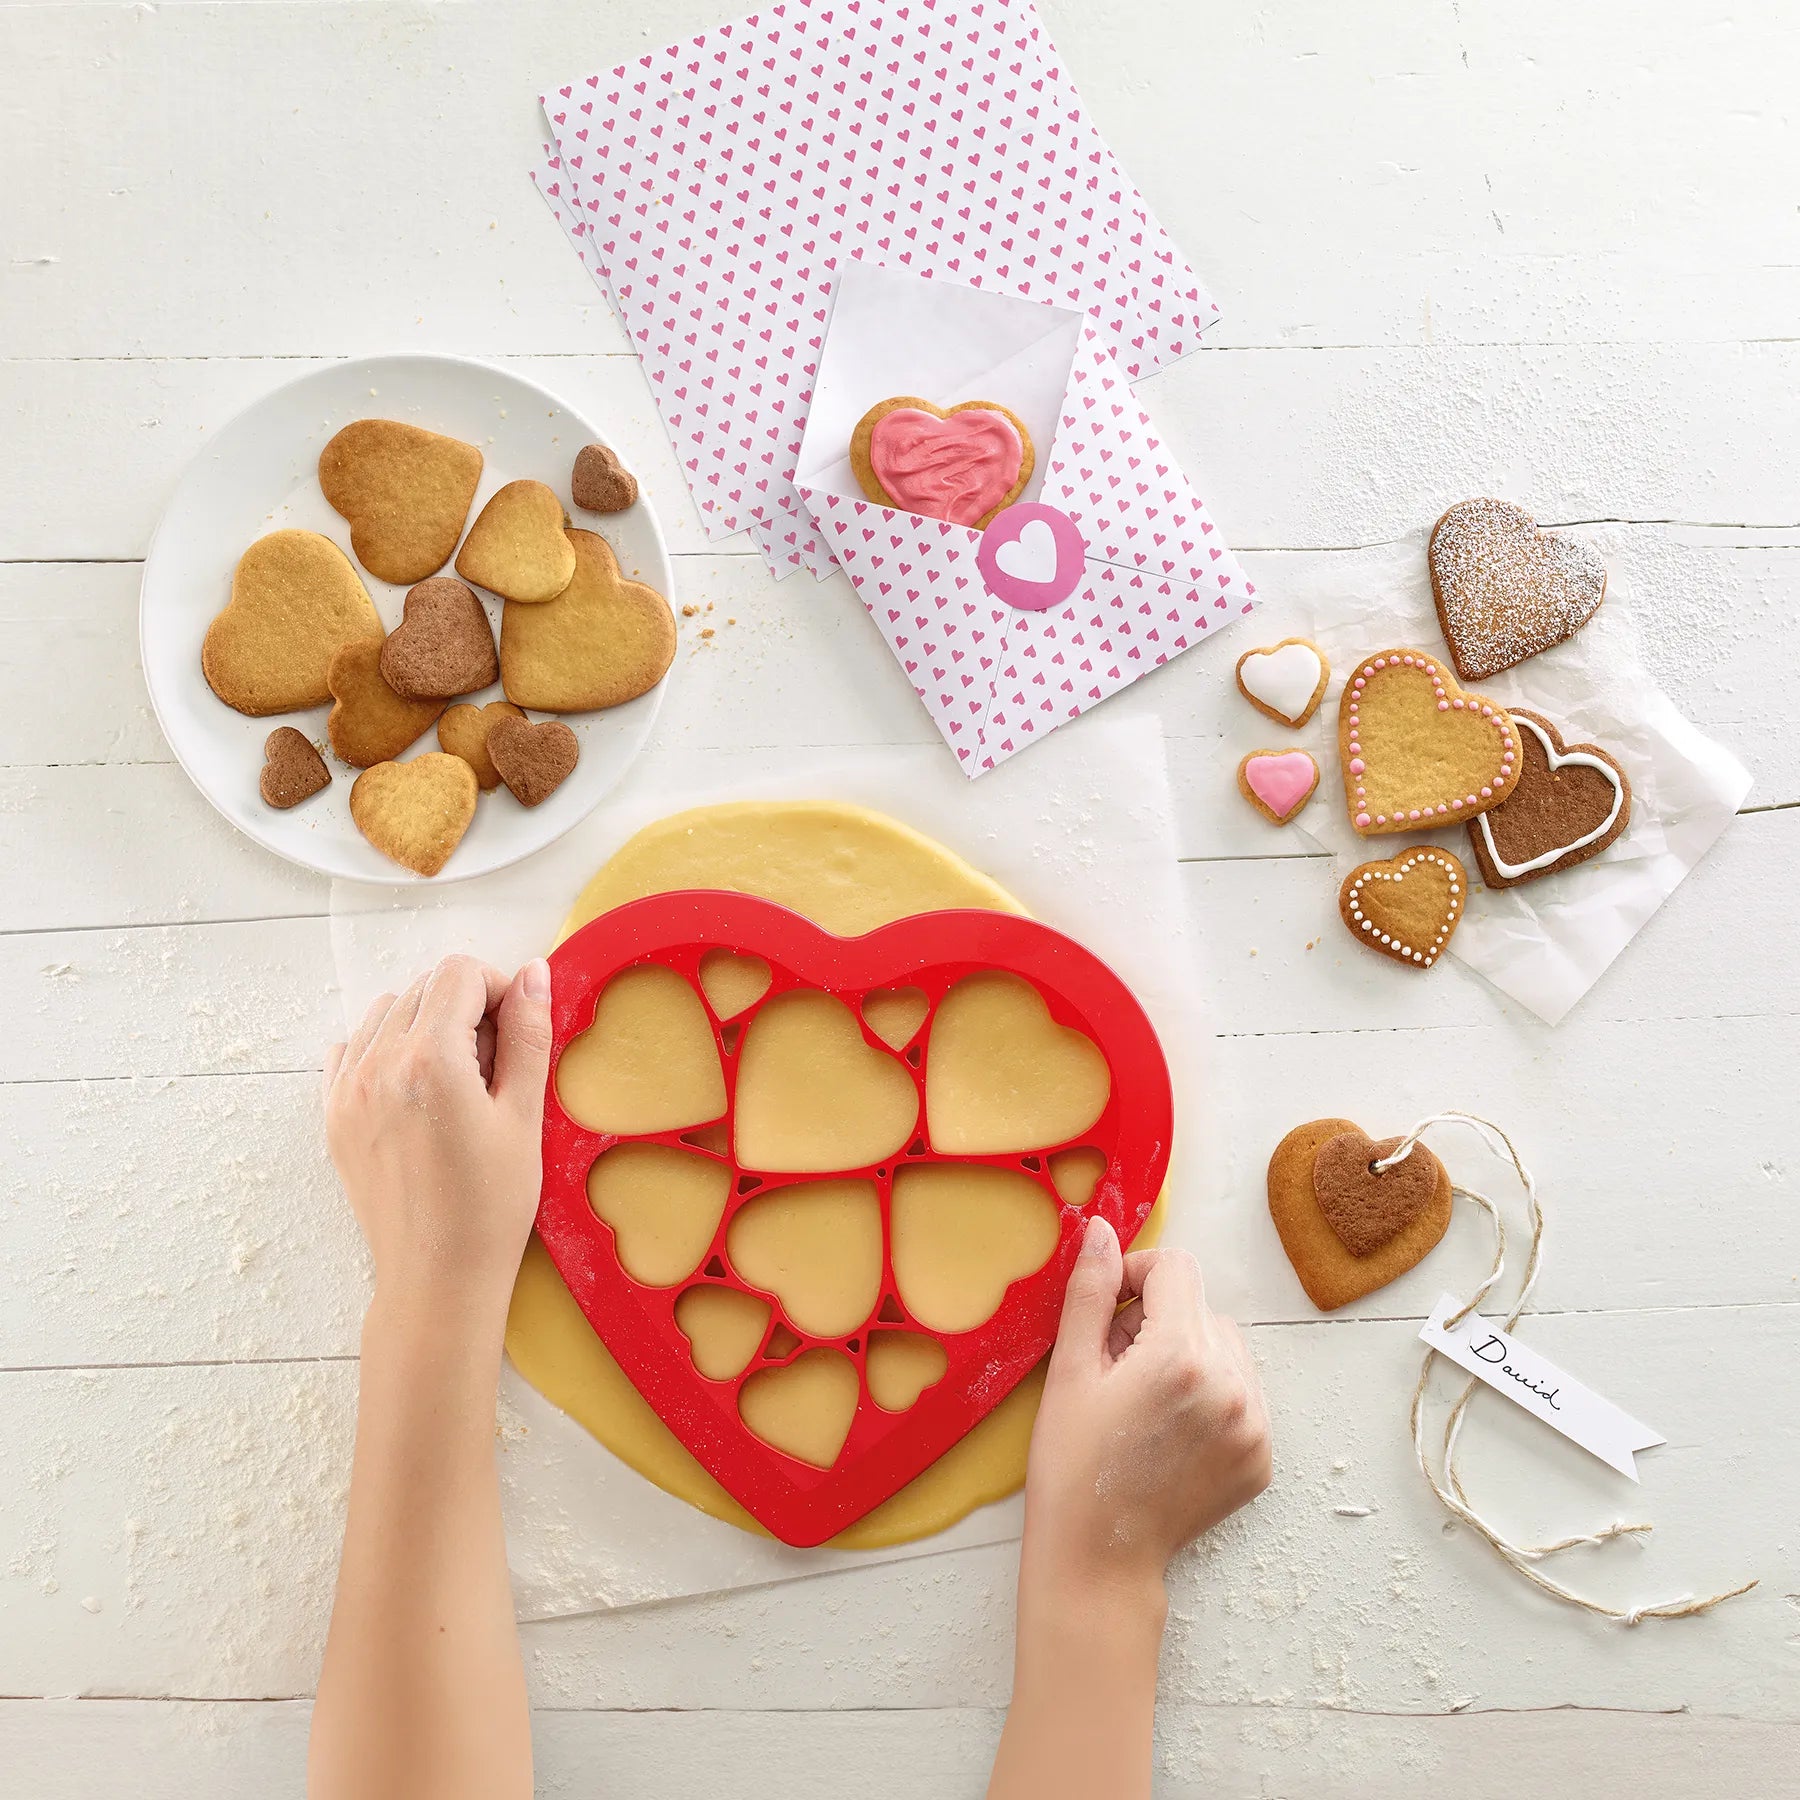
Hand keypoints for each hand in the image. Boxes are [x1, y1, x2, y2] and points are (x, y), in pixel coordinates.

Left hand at [325, 954, 552, 1321]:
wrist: (437, 1277)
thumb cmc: (491, 1205)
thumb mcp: (523, 1117)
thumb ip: (527, 1036)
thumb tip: (534, 973)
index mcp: (429, 1059)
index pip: (458, 974)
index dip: (498, 988)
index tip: (516, 1030)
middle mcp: (378, 1064)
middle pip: (423, 987)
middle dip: (464, 1007)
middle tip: (493, 1064)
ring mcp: (347, 1091)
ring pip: (386, 1012)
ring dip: (424, 1024)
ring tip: (455, 1079)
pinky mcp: (334, 1116)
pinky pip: (352, 1049)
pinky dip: (384, 1049)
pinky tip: (414, 1088)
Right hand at [1022, 1216, 1270, 1598]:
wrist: (1098, 1559)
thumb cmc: (1072, 1465)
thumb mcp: (1069, 1370)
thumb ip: (1090, 1291)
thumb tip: (1100, 1229)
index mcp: (1181, 1356)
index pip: (1175, 1269)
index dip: (1134, 1277)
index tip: (1106, 1314)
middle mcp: (1231, 1385)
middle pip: (1200, 1308)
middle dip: (1157, 1322)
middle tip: (1117, 1372)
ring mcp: (1255, 1425)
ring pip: (1226, 1347)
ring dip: (1189, 1355)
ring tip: (1145, 1403)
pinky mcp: (1262, 1456)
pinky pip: (1242, 1392)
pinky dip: (1211, 1397)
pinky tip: (1171, 1431)